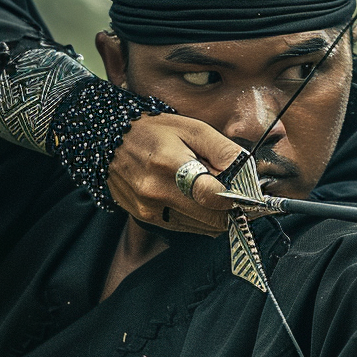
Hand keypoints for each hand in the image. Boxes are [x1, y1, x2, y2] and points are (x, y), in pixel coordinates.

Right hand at [106, 114, 243, 234]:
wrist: (108, 140)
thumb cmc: (155, 130)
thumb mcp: (192, 128)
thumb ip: (223, 150)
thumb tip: (249, 174)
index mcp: (171, 165)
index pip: (216, 196)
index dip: (237, 196)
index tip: (245, 191)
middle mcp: (157, 192)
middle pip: (213, 218)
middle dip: (229, 208)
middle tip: (230, 191)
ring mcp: (149, 209)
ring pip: (202, 227)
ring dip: (213, 213)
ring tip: (206, 190)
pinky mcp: (146, 219)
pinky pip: (186, 228)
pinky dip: (197, 217)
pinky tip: (191, 197)